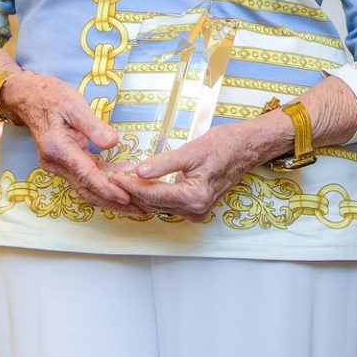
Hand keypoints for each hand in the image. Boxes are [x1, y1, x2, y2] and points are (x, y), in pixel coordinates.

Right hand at [0, 71, 144, 216]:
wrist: (29, 97)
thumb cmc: (52, 97)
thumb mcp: (74, 105)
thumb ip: (93, 126)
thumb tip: (113, 143)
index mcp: (58, 148)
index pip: (86, 175)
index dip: (107, 188)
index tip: (127, 197)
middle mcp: (55, 162)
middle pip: (86, 189)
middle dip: (112, 202)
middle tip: (140, 210)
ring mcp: (56, 165)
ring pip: (84, 188)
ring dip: (108, 198)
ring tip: (134, 204)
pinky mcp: (61, 164)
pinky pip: (83, 179)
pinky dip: (101, 184)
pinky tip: (121, 183)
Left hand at [111, 121, 278, 223]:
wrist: (246, 148)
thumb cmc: (224, 145)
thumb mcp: (191, 150)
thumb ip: (164, 163)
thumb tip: (139, 172)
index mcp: (194, 197)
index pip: (152, 195)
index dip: (129, 186)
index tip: (113, 177)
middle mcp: (195, 210)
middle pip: (152, 204)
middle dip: (130, 191)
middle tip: (109, 179)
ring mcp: (196, 211)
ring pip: (158, 206)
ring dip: (139, 194)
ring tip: (120, 181)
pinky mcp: (196, 207)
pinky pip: (167, 204)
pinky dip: (152, 195)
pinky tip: (139, 185)